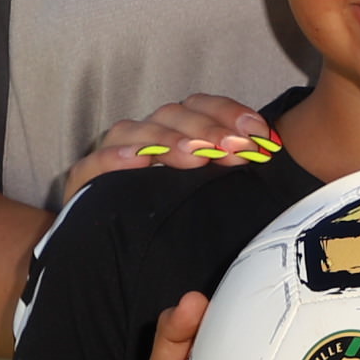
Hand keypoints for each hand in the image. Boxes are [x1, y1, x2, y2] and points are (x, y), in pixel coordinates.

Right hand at [54, 96, 282, 212]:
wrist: (113, 253)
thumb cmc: (173, 219)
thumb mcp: (211, 193)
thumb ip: (234, 168)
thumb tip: (274, 152)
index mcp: (177, 131)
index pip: (202, 106)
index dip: (230, 113)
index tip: (259, 134)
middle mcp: (146, 135)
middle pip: (174, 114)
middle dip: (207, 130)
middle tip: (233, 150)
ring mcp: (113, 156)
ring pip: (136, 131)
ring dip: (168, 140)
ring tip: (195, 156)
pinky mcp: (85, 183)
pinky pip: (95, 164)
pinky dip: (115, 158)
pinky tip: (139, 162)